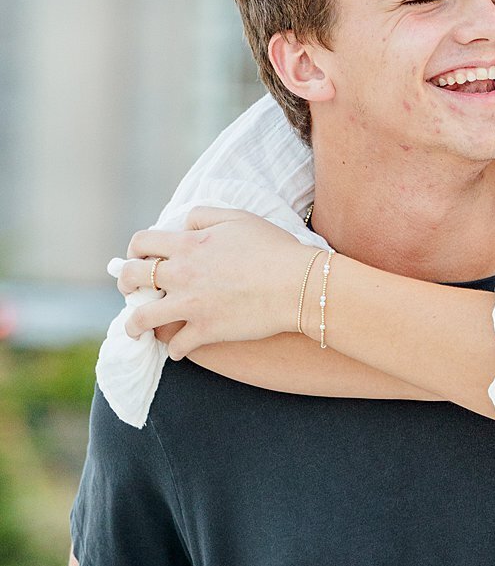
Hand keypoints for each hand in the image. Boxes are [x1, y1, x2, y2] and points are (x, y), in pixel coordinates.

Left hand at [117, 208, 311, 358]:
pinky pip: (177, 344)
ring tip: (136, 330)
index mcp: (187, 244)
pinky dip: (175, 348)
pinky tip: (178, 349)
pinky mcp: (206, 331)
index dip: (134, 249)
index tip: (137, 257)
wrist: (298, 285)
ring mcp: (190, 305)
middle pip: (132, 277)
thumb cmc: (274, 249)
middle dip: (125, 283)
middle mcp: (181, 274)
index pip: (142, 242)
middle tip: (130, 290)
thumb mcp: (238, 218)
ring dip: (134, 325)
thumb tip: (182, 225)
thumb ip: (203, 217)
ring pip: (143, 318)